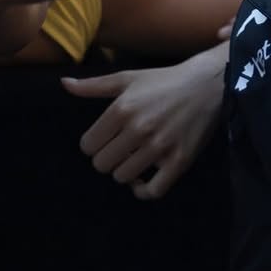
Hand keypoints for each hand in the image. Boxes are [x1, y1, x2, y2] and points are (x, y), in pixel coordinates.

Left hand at [62, 42, 227, 199]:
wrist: (206, 84)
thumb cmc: (162, 81)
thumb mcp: (127, 78)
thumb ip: (92, 86)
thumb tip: (64, 83)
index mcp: (122, 108)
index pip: (87, 146)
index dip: (93, 144)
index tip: (105, 139)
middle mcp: (139, 129)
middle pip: (102, 164)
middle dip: (108, 157)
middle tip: (120, 148)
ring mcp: (160, 147)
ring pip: (123, 177)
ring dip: (125, 170)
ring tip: (134, 157)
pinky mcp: (179, 161)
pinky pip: (152, 192)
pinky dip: (143, 190)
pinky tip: (143, 178)